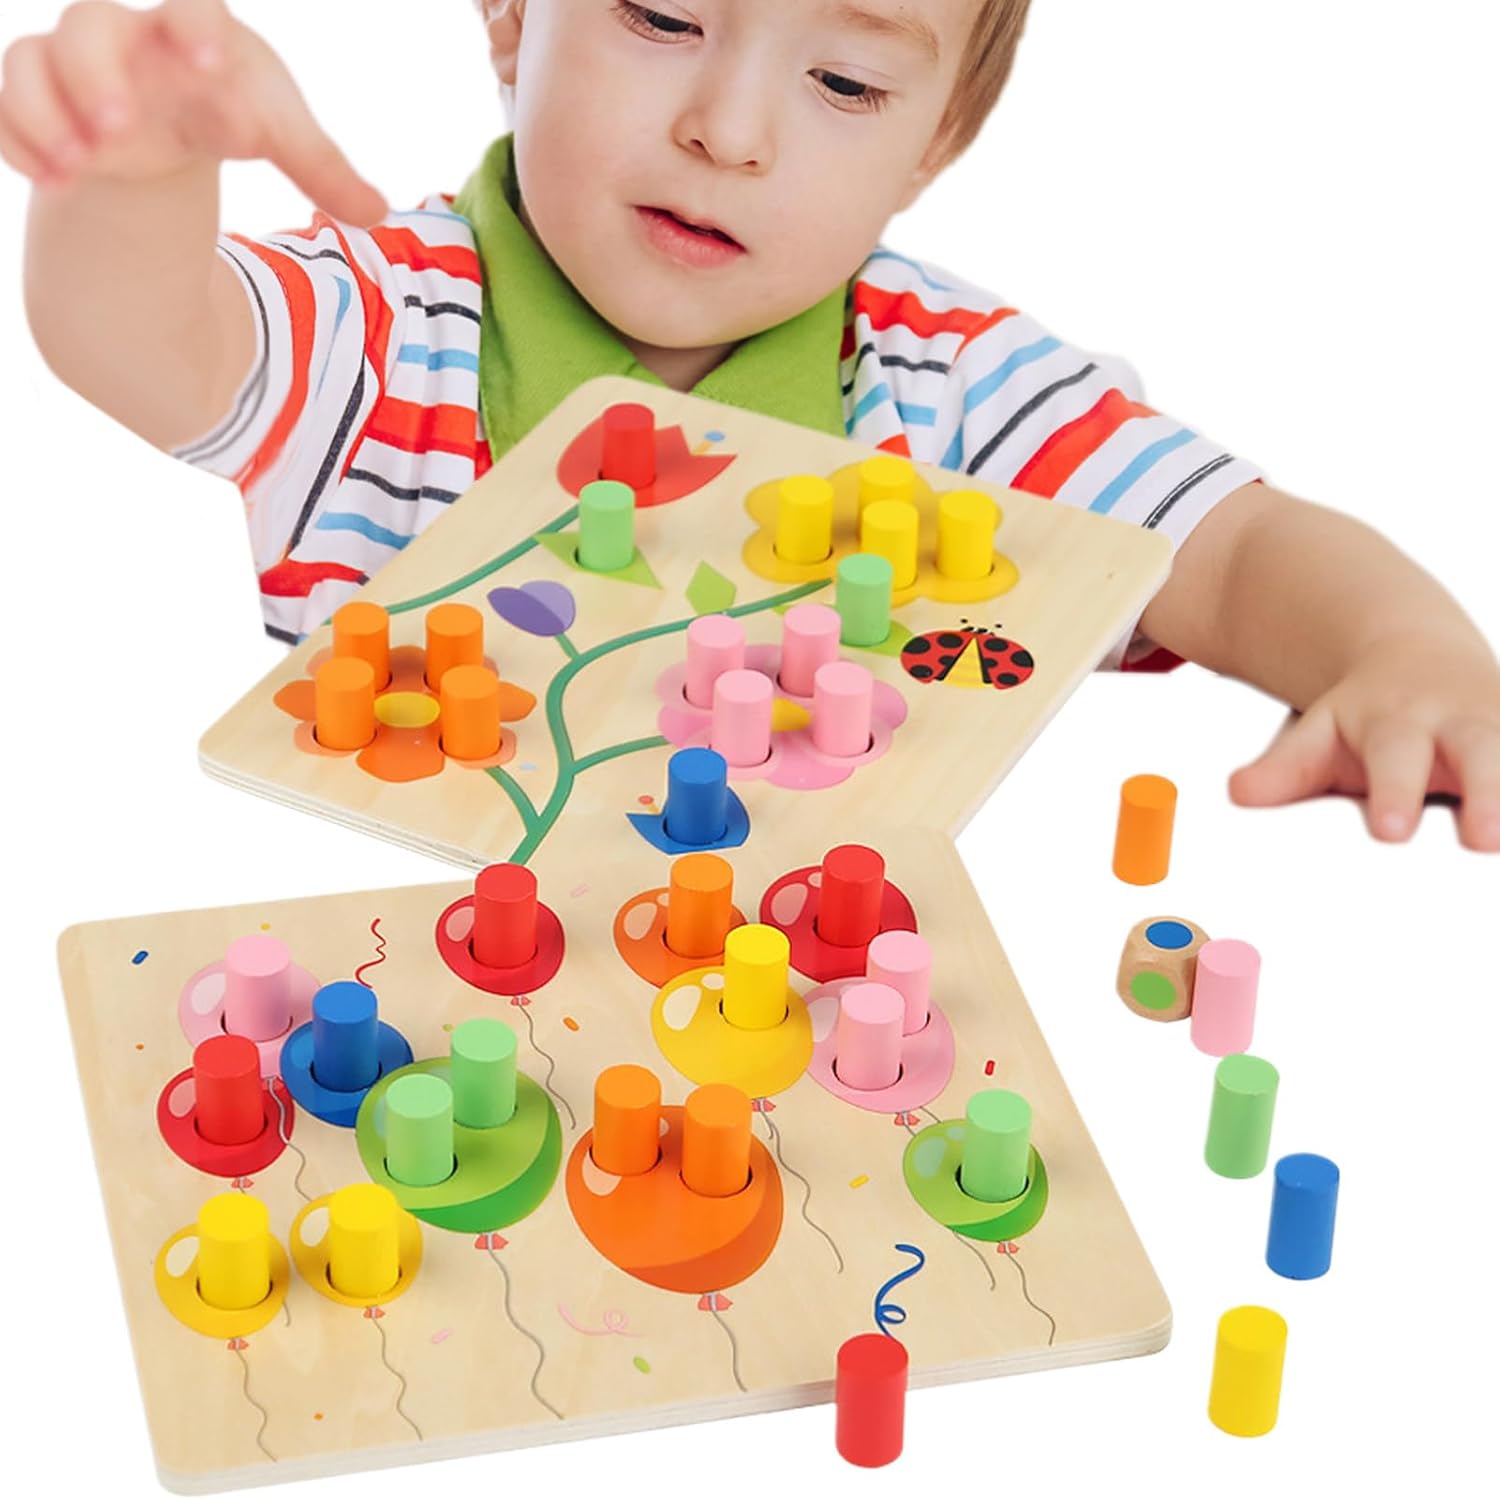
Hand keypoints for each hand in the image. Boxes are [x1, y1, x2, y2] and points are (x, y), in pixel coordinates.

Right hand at [0, 0, 385, 223]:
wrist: (165, 115)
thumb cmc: (228, 105)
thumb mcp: (280, 133)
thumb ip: (324, 170)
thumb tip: (379, 213)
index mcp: (194, 34)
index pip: (192, 6)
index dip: (196, 26)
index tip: (211, 63)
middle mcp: (126, 41)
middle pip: (91, 25)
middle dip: (101, 73)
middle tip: (124, 127)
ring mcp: (72, 69)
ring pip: (36, 62)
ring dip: (51, 111)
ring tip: (80, 164)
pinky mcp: (37, 104)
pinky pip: (9, 106)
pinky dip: (21, 140)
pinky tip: (51, 179)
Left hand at [1229, 634, 1499, 849]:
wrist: (1416, 656)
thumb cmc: (1364, 717)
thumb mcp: (1319, 735)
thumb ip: (1284, 769)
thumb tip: (1239, 792)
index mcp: (1397, 722)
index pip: (1394, 759)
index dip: (1394, 793)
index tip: (1392, 831)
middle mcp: (1461, 721)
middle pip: (1483, 754)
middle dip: (1491, 792)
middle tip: (1487, 840)